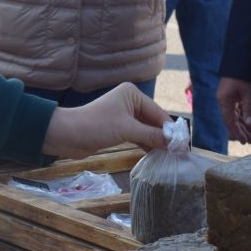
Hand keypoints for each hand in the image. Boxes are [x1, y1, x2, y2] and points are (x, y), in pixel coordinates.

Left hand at [43, 83, 167, 158]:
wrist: (67, 135)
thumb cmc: (96, 126)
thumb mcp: (127, 130)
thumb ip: (152, 135)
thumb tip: (175, 143)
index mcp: (133, 94)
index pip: (158, 113)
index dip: (171, 130)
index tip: (183, 145)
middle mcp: (130, 102)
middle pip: (154, 121)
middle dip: (164, 136)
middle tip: (179, 153)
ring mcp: (125, 116)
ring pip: (147, 129)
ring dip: (156, 142)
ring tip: (170, 156)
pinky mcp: (119, 129)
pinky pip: (138, 136)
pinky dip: (146, 144)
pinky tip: (156, 155)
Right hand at [217, 77, 250, 144]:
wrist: (242, 57)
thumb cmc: (244, 74)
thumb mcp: (249, 92)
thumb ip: (249, 108)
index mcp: (224, 100)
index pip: (229, 121)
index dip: (237, 132)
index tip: (245, 141)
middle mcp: (224, 100)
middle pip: (232, 120)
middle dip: (242, 130)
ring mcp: (228, 97)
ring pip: (236, 115)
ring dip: (244, 124)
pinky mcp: (233, 94)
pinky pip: (238, 109)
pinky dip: (245, 116)